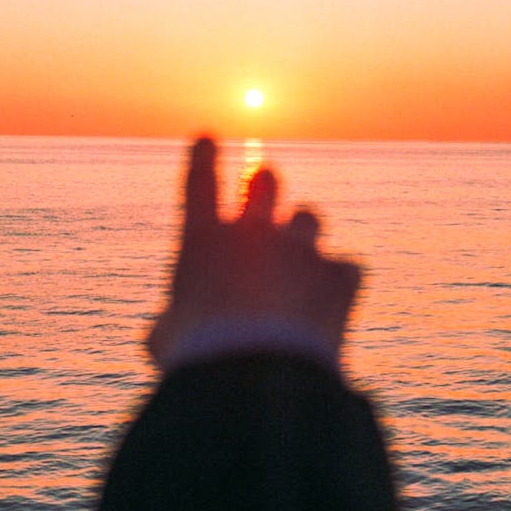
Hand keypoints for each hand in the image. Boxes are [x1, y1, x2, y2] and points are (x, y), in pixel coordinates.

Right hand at [147, 137, 360, 370]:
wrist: (261, 373)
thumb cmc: (202, 357)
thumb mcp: (170, 341)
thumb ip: (171, 325)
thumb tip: (167, 334)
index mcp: (203, 241)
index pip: (200, 183)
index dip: (203, 157)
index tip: (208, 137)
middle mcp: (254, 232)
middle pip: (264, 183)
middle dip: (263, 184)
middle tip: (264, 184)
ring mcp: (301, 247)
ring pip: (308, 217)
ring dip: (302, 233)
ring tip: (300, 263)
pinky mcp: (340, 272)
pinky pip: (344, 268)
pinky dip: (336, 284)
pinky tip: (330, 310)